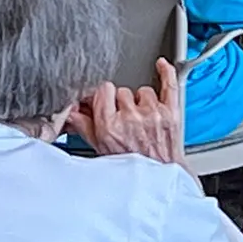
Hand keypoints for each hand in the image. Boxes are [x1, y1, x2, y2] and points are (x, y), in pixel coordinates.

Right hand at [68, 59, 184, 166]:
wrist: (159, 176)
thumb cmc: (130, 165)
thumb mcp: (100, 149)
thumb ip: (83, 126)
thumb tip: (71, 110)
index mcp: (110, 126)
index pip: (104, 90)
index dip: (104, 97)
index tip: (106, 102)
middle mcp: (132, 117)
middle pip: (123, 91)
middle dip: (122, 103)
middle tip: (127, 121)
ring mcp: (154, 113)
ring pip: (143, 91)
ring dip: (141, 102)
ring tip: (143, 120)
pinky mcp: (172, 112)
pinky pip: (169, 84)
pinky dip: (165, 72)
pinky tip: (160, 65)